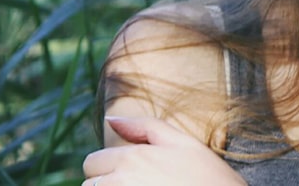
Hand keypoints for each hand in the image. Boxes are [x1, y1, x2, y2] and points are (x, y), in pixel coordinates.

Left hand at [82, 116, 244, 185]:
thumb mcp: (183, 143)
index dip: (109, 166)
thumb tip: (109, 119)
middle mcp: (120, 182)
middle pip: (89, 184)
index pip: (92, 162)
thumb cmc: (209, 177)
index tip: (132, 173)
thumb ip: (144, 127)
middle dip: (106, 184)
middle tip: (138, 184)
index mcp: (132, 157)